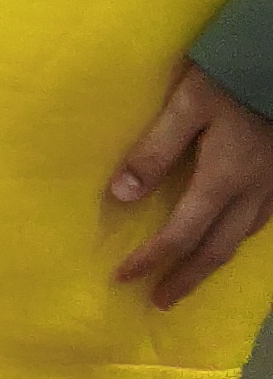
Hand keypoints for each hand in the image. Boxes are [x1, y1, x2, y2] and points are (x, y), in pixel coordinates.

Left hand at [107, 61, 272, 306]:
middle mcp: (252, 193)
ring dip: (211, 264)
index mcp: (223, 180)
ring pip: (241, 239)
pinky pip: (260, 222)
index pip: (180, 235)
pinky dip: (236, 239)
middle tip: (160, 301)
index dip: (151, 260)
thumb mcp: (187, 104)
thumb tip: (119, 195)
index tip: (123, 278)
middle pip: (215, 250)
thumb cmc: (235, 77)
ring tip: (189, 278)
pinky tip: (228, 238)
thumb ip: (154, 149)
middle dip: (185, 278)